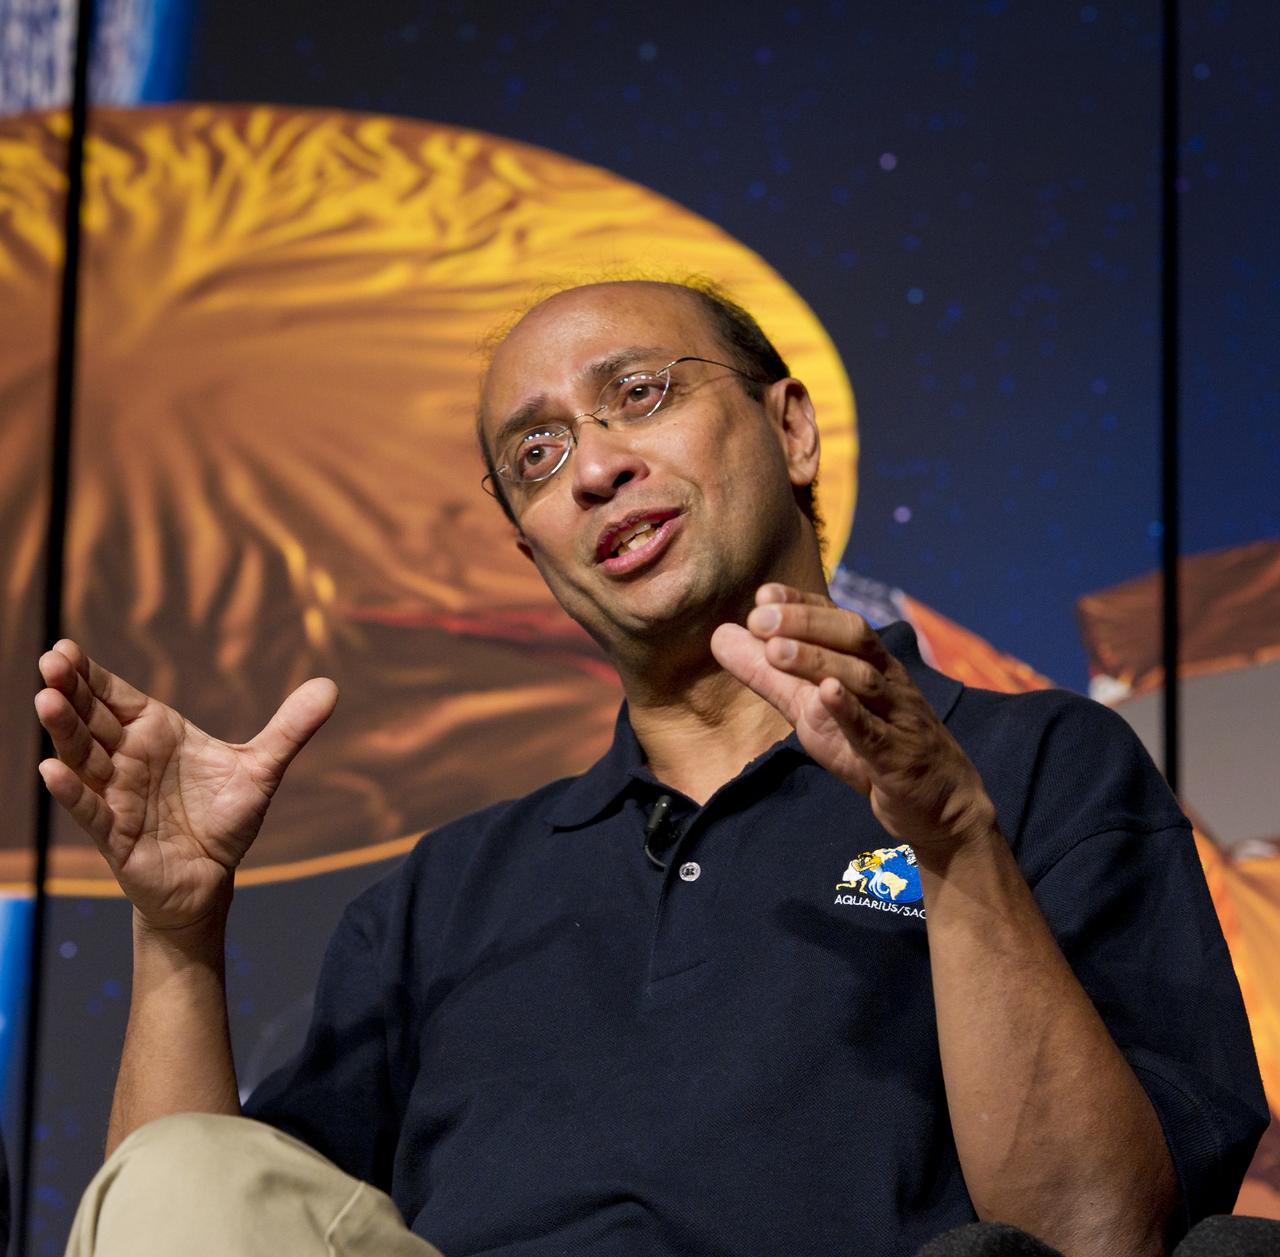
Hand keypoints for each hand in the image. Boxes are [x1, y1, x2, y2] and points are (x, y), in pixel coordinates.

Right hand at [35, 640, 337, 929]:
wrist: (215, 877)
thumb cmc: (226, 818)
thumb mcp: (263, 769)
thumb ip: (291, 729)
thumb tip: (331, 686)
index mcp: (155, 732)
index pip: (114, 696)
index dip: (90, 674)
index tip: (67, 649)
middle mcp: (128, 758)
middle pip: (90, 718)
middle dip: (68, 691)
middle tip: (49, 663)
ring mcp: (116, 794)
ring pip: (82, 757)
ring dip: (64, 731)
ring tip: (47, 701)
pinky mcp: (114, 834)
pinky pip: (89, 809)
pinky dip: (72, 791)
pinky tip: (53, 771)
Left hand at [710, 584, 995, 854]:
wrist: (938, 806)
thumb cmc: (869, 748)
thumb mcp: (810, 708)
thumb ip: (768, 675)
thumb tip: (719, 635)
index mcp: (867, 663)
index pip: (837, 619)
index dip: (803, 604)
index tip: (764, 595)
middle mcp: (886, 680)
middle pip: (853, 636)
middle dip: (806, 622)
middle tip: (759, 617)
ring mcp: (896, 716)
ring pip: (862, 678)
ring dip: (817, 661)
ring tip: (776, 650)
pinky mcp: (896, 757)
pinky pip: (875, 729)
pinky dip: (850, 711)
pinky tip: (827, 694)